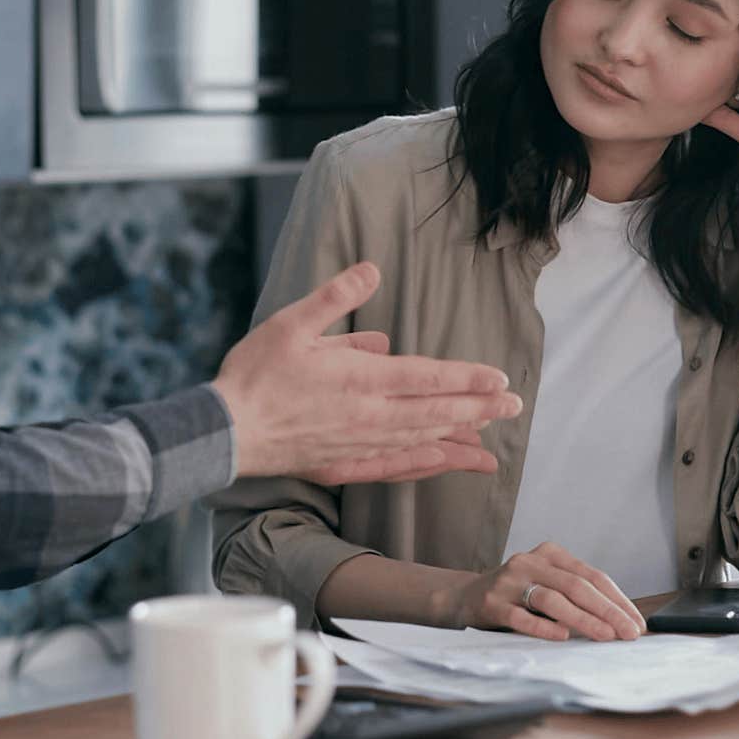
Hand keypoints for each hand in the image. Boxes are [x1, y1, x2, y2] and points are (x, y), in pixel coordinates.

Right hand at [211, 261, 522, 485]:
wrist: (225, 431)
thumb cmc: (254, 374)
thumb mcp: (291, 322)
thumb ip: (335, 297)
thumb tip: (373, 269)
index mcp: (360, 379)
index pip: (427, 377)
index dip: (467, 378)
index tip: (499, 378)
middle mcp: (368, 416)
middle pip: (435, 413)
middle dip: (479, 409)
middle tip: (514, 406)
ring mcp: (358, 444)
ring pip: (421, 442)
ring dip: (459, 438)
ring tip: (490, 436)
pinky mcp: (343, 464)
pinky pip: (394, 468)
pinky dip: (424, 466)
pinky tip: (441, 463)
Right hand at [448, 542, 644, 641]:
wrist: (464, 597)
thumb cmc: (517, 595)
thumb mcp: (547, 585)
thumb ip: (576, 596)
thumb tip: (621, 622)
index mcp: (550, 554)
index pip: (592, 576)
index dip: (617, 600)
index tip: (637, 623)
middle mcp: (530, 562)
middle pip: (576, 586)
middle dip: (607, 611)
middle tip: (629, 633)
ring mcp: (508, 582)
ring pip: (552, 599)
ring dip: (583, 619)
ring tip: (605, 636)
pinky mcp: (491, 603)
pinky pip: (521, 617)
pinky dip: (543, 627)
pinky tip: (562, 637)